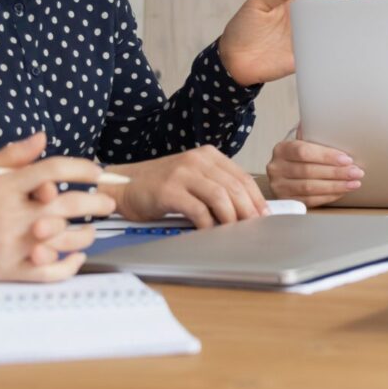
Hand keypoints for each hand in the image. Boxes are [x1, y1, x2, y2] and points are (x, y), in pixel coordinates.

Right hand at [0, 155, 117, 281]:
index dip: (83, 168)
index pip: (54, 170)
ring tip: (91, 229)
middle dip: (98, 201)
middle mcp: (10, 216)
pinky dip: (70, 265)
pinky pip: (51, 271)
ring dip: (87, 233)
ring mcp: (11, 246)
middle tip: (108, 201)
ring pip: (67, 240)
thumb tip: (42, 138)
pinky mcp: (8, 272)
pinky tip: (75, 258)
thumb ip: (8, 156)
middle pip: (70, 205)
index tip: (98, 172)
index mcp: (2, 187)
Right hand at [109, 146, 268, 226]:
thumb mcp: (192, 179)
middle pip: (234, 186)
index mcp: (207, 156)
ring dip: (231, 217)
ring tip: (235, 231)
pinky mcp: (169, 190)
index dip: (256, 197)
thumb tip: (244, 210)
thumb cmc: (159, 186)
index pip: (242, 176)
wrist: (123, 186)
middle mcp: (197, 160)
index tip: (264, 214)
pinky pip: (198, 209)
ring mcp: (182, 174)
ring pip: (220, 196)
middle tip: (253, 227)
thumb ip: (215, 187)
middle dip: (248, 210)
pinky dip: (208, 224)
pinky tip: (210, 232)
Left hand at [218, 0, 363, 86]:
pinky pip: (318, 55)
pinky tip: (343, 50)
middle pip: (328, 16)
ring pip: (327, 36)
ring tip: (360, 27)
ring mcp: (301, 43)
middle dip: (347, 12)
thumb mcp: (256, 6)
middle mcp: (300, 25)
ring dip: (341, 32)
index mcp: (292, 9)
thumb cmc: (240, 30)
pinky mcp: (299, 60)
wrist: (231, 60)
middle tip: (365, 9)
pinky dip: (330, 54)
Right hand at [266, 127, 361, 206]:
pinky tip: (342, 191)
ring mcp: (279, 186)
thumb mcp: (304, 140)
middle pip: (308, 171)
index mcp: (282, 149)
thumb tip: (333, 121)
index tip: (347, 159)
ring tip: (354, 183)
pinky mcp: (287, 200)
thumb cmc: (301, 155)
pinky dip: (329, 196)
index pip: (304, 151)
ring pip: (310, 188)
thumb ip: (315, 134)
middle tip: (356, 172)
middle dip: (336, 173)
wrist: (286, 171)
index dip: (327, 156)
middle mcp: (276, 168)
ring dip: (336, 186)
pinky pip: (310, 200)